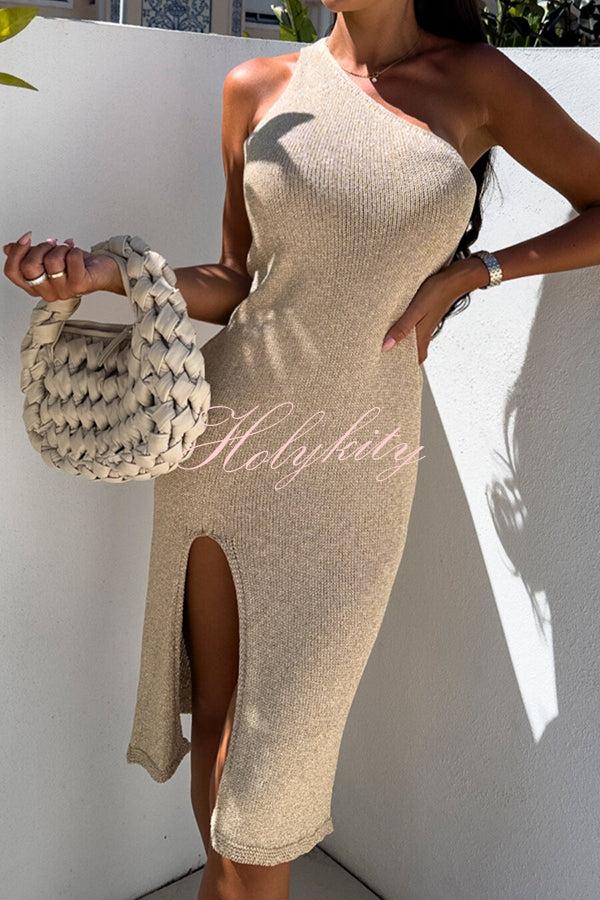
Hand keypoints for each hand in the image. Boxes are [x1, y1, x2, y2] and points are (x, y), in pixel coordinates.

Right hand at [2, 231, 122, 302]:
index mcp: (35, 286)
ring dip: (60, 248)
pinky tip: (77, 253)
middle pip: (29, 266)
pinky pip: (71, 259)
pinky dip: (75, 250)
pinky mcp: (80, 285)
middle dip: (40, 247)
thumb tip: (8, 248)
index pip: (12, 272)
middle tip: (52, 244)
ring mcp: (64, 291)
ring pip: (51, 261)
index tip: (27, 237)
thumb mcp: (46, 257)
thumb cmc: (76, 265)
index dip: (16, 252)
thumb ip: (28, 254)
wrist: (102, 271)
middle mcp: (48, 292)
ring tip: (67, 249)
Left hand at [381, 269, 464, 364]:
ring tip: (386, 343)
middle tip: (384, 358)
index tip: (389, 368)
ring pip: (413, 340)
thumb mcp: (415, 311)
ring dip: (402, 342)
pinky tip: (398, 325)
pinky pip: (414, 328)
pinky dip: (405, 330)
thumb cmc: (437, 292)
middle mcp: (424, 333)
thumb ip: (402, 328)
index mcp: (422, 336)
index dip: (403, 365)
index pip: (414, 359)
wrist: (454, 279)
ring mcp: (426, 324)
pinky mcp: (425, 315)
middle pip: (413, 352)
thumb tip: (387, 346)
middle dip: (401, 356)